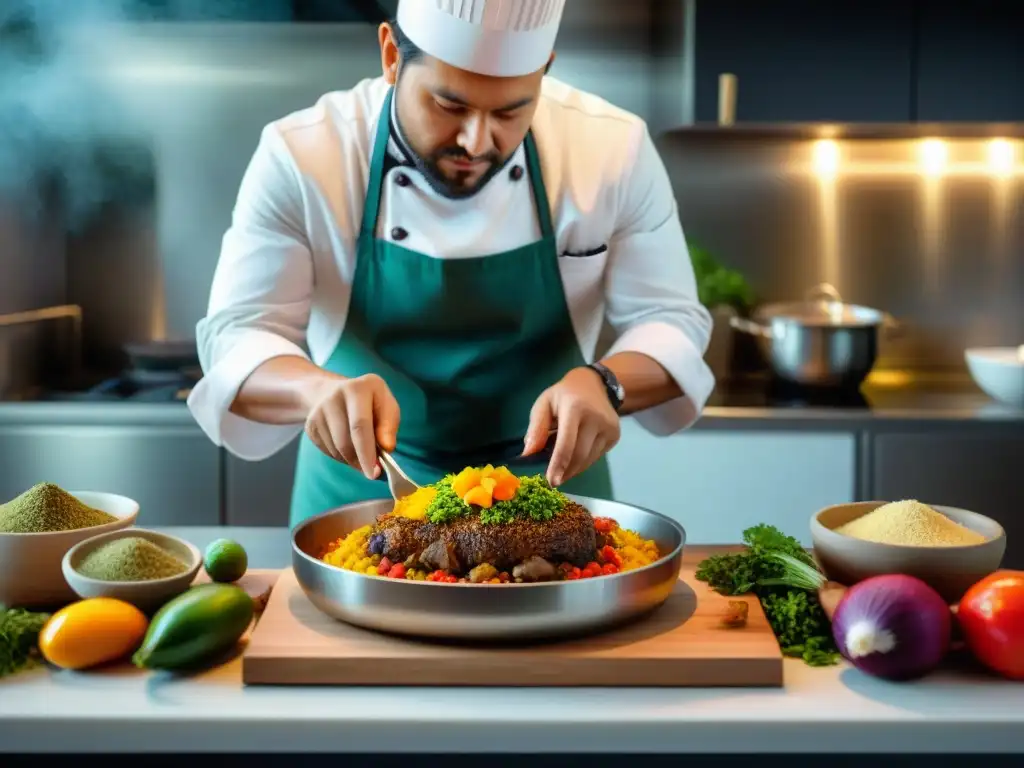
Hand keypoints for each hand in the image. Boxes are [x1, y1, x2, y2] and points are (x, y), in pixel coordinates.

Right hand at [303, 373, 399, 478]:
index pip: (360, 425)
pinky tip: (350, 448)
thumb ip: (389, 425)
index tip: (375, 472)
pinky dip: (342, 458)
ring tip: (364, 455)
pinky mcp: (310, 427)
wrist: (334, 392)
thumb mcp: (386, 404)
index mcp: (356, 389)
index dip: (367, 452)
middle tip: (372, 473)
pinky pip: (328, 452)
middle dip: (360, 462)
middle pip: (345, 441)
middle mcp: (333, 398)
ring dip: (353, 460)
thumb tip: (386, 448)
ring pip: (336, 450)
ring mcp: (318, 413)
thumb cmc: (368, 401)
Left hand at [523, 367, 619, 486]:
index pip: (567, 443)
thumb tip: (528, 453)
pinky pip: (597, 456)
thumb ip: (536, 428)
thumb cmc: (563, 394)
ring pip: (589, 459)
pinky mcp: (615, 435)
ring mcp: (609, 427)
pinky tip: (574, 459)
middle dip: (566, 472)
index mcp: (575, 408)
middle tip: (554, 480)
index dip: (558, 465)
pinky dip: (583, 462)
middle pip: (580, 455)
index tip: (551, 481)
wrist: (594, 383)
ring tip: (562, 471)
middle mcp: (596, 418)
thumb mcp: (544, 403)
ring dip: (574, 469)